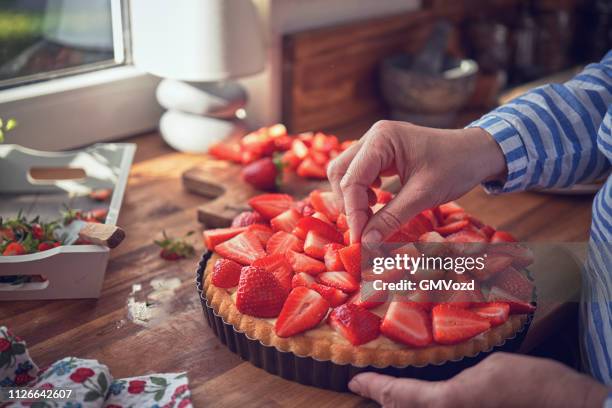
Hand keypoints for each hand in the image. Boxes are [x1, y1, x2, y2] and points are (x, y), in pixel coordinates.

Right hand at [327, 120, 505, 243]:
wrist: (477, 152)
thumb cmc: (455, 167)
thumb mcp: (423, 196)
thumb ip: (391, 218)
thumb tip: (366, 244)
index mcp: (382, 139)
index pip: (353, 179)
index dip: (353, 212)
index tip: (359, 240)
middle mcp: (373, 136)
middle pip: (340, 172)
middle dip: (347, 203)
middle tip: (363, 229)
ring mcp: (375, 143)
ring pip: (345, 172)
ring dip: (352, 197)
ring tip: (371, 216)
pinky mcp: (380, 152)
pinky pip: (358, 172)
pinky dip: (361, 191)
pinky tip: (377, 201)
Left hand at [348, 352, 608, 407]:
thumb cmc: (527, 384)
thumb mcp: (485, 370)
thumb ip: (453, 386)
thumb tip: (442, 392)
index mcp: (447, 403)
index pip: (398, 395)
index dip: (373, 387)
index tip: (355, 380)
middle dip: (384, 400)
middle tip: (365, 387)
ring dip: (402, 405)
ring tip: (386, 393)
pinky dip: (422, 404)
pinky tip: (422, 397)